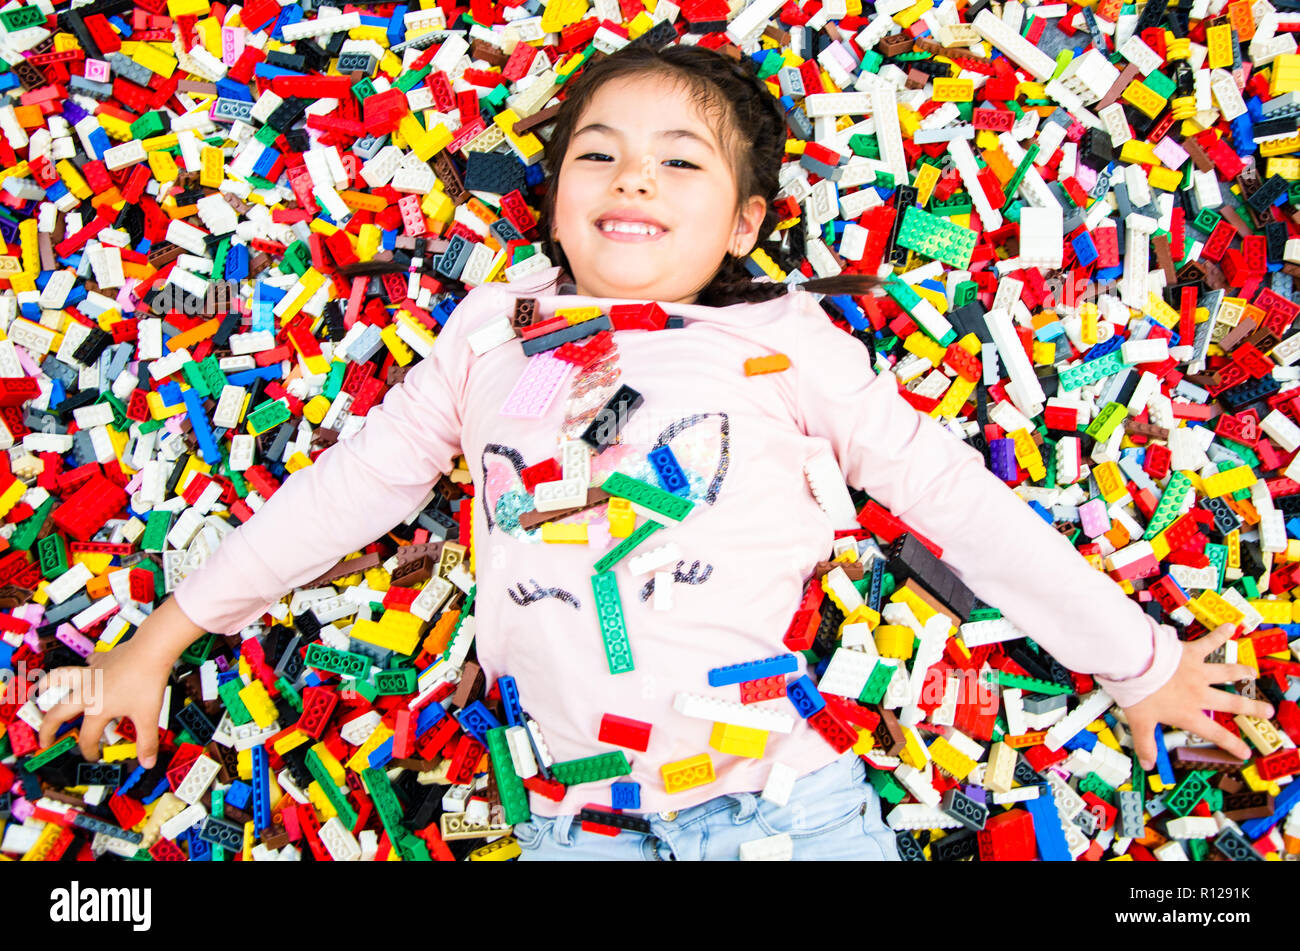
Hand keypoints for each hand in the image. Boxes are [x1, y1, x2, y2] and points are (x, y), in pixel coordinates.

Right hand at [36, 633, 174, 768]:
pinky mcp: (100, 659)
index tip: (93, 757)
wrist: (151, 649)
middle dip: (48, 730)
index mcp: (96, 709)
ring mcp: (90, 674)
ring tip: (39, 692)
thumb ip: (147, 742)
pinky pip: (86, 664)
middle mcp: (87, 692)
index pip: (87, 737)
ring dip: (47, 686)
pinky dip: (83, 668)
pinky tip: (87, 669)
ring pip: (59, 679)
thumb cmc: (147, 681)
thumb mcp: (148, 716)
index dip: (89, 751)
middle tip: (45, 741)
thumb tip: (148, 763)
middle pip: (57, 713)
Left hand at [1122, 622, 1274, 769]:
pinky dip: (1220, 634)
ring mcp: (1198, 672)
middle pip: (1231, 703)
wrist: (1135, 664)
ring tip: (1253, 672)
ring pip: (1226, 672)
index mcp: (1188, 712)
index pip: (1214, 733)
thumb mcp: (1140, 723)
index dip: (1231, 744)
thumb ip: (1145, 744)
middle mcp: (1198, 693)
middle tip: (1268, 711)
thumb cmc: (1138, 693)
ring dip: (1241, 671)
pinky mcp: (1192, 652)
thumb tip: (1148, 764)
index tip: (1245, 752)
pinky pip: (1209, 642)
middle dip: (1251, 708)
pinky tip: (1230, 627)